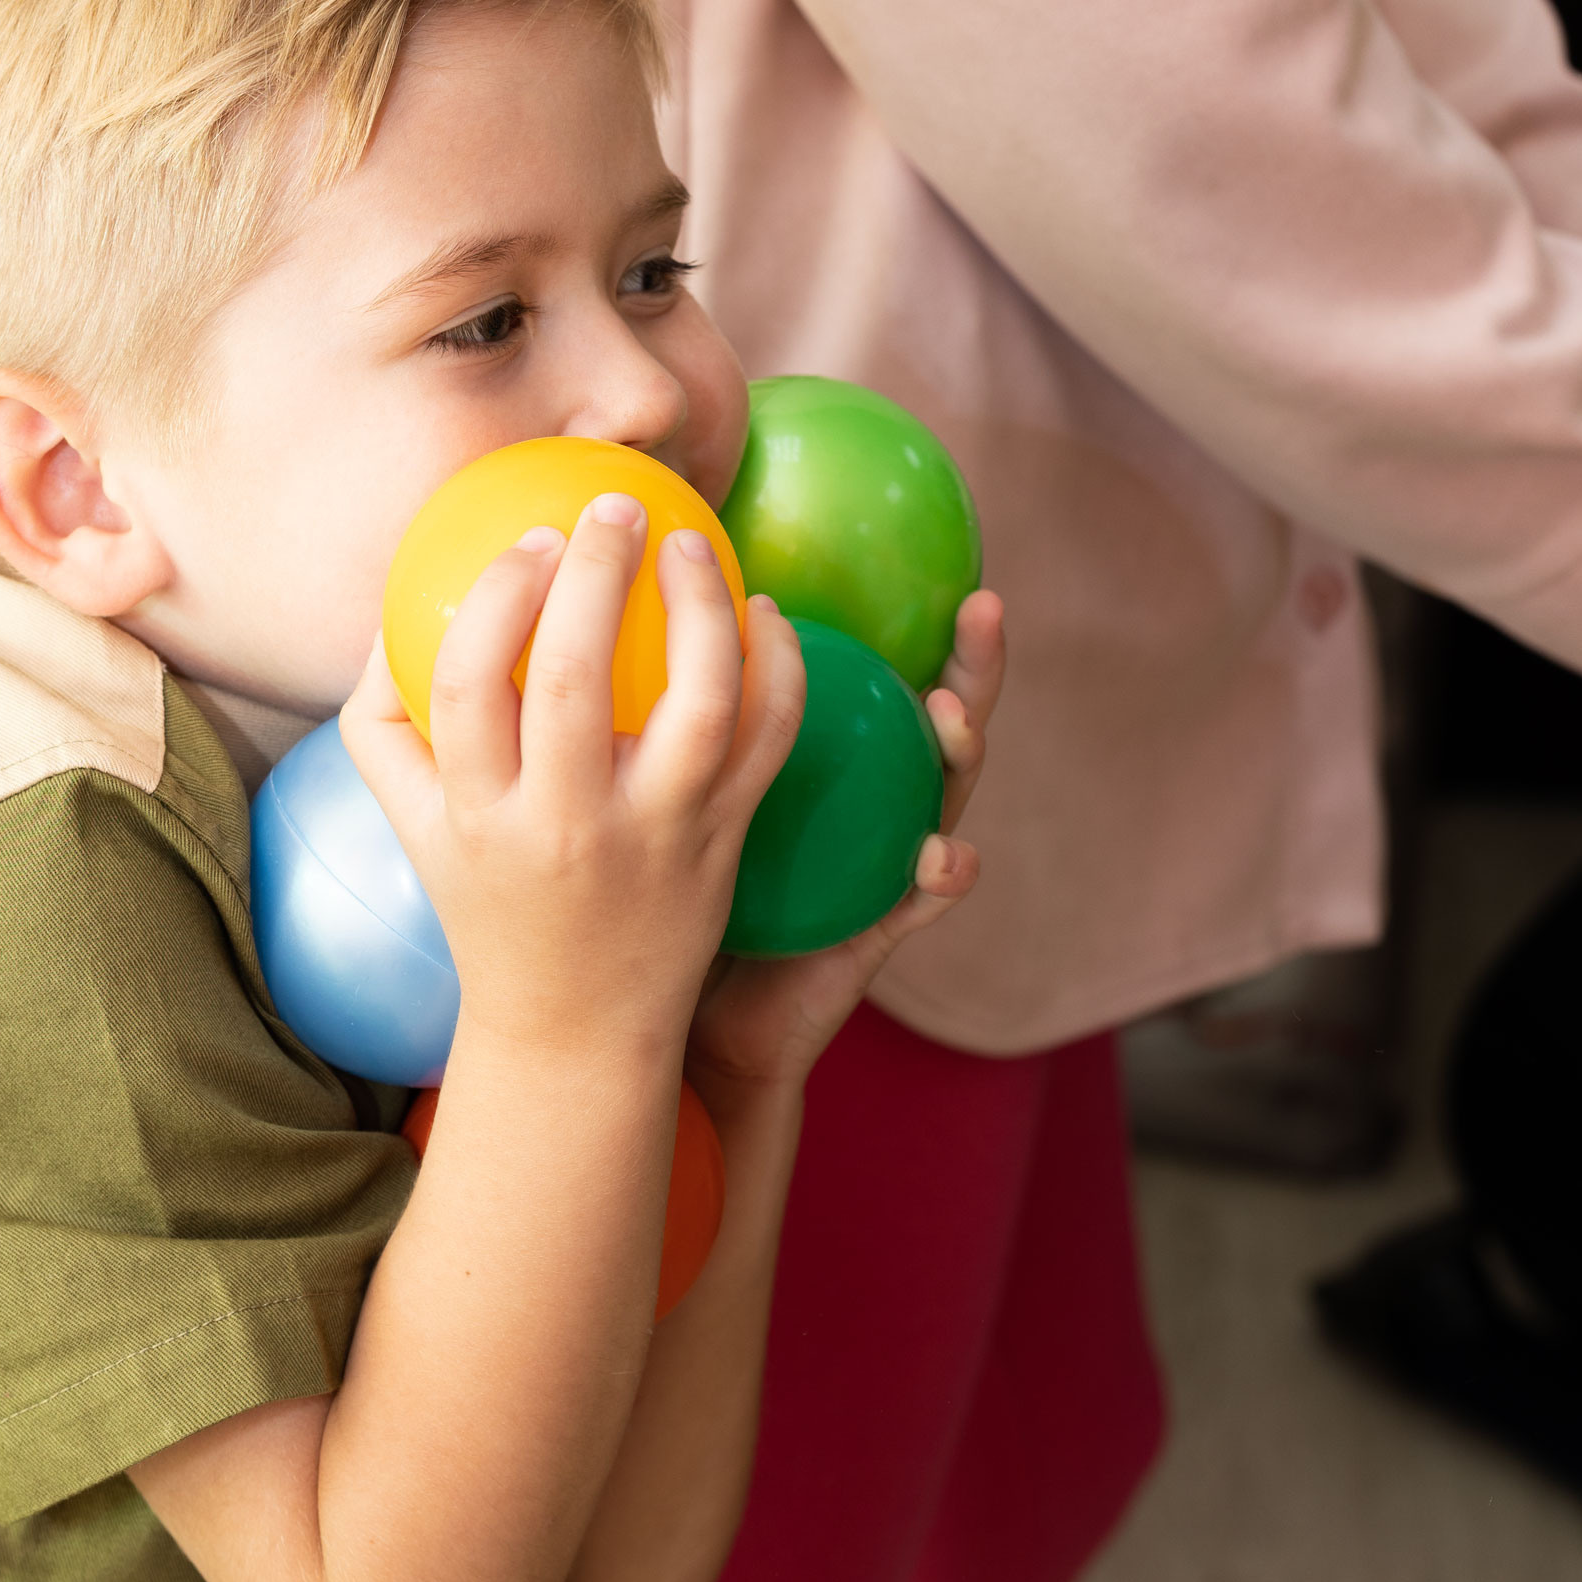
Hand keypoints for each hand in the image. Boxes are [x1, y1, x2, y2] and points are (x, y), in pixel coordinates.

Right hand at [343, 497, 806, 1065]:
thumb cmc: (486, 903)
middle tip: (614, 504)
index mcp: (476, 813)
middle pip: (573, 679)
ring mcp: (655, 837)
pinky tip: (762, 611)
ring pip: (697, 706)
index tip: (530, 537)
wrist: (575, 1028)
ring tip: (694, 544)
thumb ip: (383, 717)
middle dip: (596, 572)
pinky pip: (766, 742)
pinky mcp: (724, 844)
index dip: (498, 596)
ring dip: (701, 609)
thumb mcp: (409, 823)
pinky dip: (778, 668)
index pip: (467, 685)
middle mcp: (564, 826)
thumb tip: (394, 601)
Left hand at [684, 589, 1005, 1103]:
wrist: (679, 1023)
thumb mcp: (657, 793)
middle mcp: (860, 806)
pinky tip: (943, 856)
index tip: (922, 558)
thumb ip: (654, 717)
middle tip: (984, 608)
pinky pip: (922, 899)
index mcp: (813, 764)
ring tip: (952, 714)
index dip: (907, 620)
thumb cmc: (660, 898)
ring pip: (943, 795)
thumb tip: (597, 603)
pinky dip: (944, 875)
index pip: (870, 681)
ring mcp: (876, 867)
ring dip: (962, 750)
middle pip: (932, 722)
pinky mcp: (875, 935)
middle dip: (972, 663)